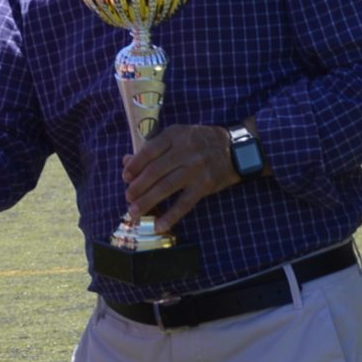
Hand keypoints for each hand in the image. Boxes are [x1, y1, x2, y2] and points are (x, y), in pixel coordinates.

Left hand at [122, 124, 237, 230]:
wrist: (236, 149)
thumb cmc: (200, 143)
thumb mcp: (178, 137)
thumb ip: (152, 149)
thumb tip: (126, 162)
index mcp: (175, 135)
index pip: (149, 151)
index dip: (135, 165)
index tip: (125, 177)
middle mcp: (185, 150)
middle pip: (155, 170)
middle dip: (138, 186)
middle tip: (128, 197)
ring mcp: (196, 168)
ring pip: (166, 187)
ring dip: (148, 201)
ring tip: (134, 212)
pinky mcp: (205, 185)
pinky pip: (184, 203)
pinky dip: (171, 216)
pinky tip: (158, 226)